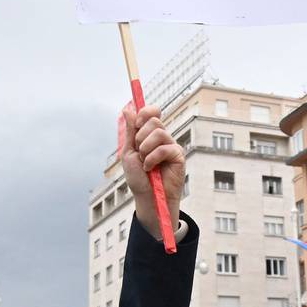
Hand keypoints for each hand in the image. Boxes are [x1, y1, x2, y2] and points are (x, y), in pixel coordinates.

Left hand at [117, 102, 185, 242]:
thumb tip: (127, 109)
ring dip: (145, 148)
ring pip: (159, 132)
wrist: (147, 197)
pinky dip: (152, 158)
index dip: (145, 113)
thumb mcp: (129, 152)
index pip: (152, 112)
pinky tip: (150, 168)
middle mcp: (163, 138)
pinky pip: (164, 148)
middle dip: (141, 137)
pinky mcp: (178, 156)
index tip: (137, 124)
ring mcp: (171, 146)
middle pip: (154, 121)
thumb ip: (130, 131)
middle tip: (140, 152)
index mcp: (150, 134)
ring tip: (145, 162)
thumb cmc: (138, 178)